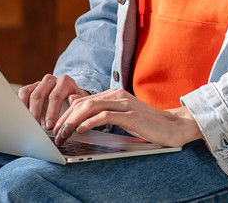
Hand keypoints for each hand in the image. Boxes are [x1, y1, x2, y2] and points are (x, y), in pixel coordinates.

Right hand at [17, 73, 89, 131]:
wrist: (70, 95)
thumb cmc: (75, 103)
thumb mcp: (81, 103)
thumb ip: (78, 103)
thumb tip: (72, 99)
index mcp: (65, 82)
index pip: (56, 96)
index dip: (52, 112)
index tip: (50, 126)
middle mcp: (51, 80)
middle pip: (39, 95)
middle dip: (37, 113)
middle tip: (36, 127)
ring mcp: (40, 83)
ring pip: (29, 93)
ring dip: (27, 110)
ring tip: (27, 123)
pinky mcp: (31, 87)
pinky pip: (23, 93)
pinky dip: (21, 105)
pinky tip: (22, 116)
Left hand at [53, 88, 203, 147]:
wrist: (173, 126)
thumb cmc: (147, 125)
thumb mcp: (121, 116)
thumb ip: (102, 112)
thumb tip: (77, 110)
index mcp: (113, 94)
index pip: (82, 101)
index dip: (66, 113)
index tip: (56, 126)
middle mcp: (116, 95)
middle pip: (82, 102)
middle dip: (65, 118)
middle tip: (54, 133)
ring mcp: (123, 103)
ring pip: (89, 107)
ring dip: (72, 121)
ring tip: (63, 133)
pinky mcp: (129, 114)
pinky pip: (104, 116)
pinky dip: (90, 122)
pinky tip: (81, 130)